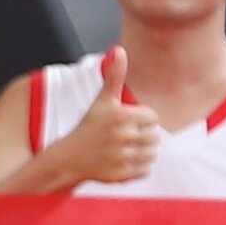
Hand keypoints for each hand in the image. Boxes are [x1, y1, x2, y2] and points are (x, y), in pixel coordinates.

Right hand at [63, 52, 165, 189]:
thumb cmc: (89, 126)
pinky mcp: (122, 175)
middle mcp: (123, 136)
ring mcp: (123, 157)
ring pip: (152, 153)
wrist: (70, 158)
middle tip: (127, 135)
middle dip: (144, 136)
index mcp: (121, 116)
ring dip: (144, 151)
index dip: (142, 119)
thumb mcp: (102, 100)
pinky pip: (146, 169)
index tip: (128, 121)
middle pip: (155, 136)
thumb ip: (114, 75)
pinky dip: (140, 166)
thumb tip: (118, 49)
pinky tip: (126, 159)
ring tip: (128, 147)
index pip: (152, 118)